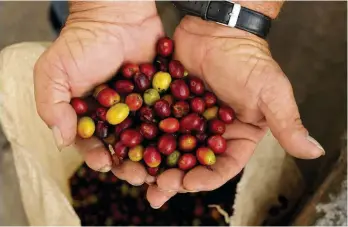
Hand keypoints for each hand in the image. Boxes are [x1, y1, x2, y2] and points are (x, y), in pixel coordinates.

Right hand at [34, 2, 162, 184]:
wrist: (115, 15)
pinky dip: (173, 132)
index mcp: (90, 117)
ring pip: (148, 138)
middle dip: (131, 164)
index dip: (98, 157)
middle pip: (124, 147)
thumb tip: (60, 141)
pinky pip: (167, 117)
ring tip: (162, 169)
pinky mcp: (161, 97)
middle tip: (140, 176)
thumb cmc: (81, 43)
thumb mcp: (54, 73)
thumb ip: (52, 106)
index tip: (106, 164)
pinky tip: (180, 144)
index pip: (93, 144)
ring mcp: (140, 108)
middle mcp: (116, 117)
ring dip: (154, 155)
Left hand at [146, 16, 323, 207]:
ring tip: (136, 176)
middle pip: (192, 163)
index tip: (187, 184)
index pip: (222, 166)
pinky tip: (127, 147)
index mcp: (236, 137)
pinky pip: (153, 126)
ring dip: (154, 164)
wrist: (218, 29)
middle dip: (175, 178)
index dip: (205, 178)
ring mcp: (188, 121)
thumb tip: (314, 152)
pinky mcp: (168, 107)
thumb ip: (288, 123)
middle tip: (156, 189)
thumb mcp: (271, 92)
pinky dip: (141, 137)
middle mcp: (211, 134)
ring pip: (169, 149)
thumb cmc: (248, 60)